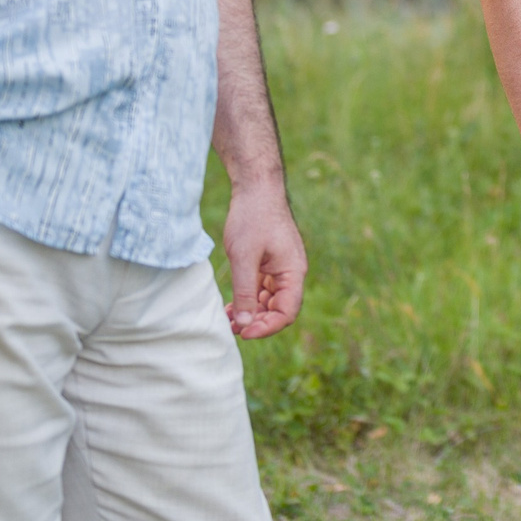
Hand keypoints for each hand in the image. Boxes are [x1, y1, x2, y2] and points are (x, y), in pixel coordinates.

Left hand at [223, 177, 307, 339]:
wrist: (255, 188)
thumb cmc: (252, 217)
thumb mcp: (244, 257)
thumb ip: (244, 292)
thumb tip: (244, 325)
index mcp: (293, 272)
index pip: (287, 312)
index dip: (267, 327)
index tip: (243, 332)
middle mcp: (290, 273)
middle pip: (279, 309)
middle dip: (257, 323)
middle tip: (231, 328)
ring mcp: (280, 268)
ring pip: (269, 301)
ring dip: (251, 313)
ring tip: (228, 320)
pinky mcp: (268, 263)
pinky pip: (261, 289)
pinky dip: (248, 300)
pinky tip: (231, 307)